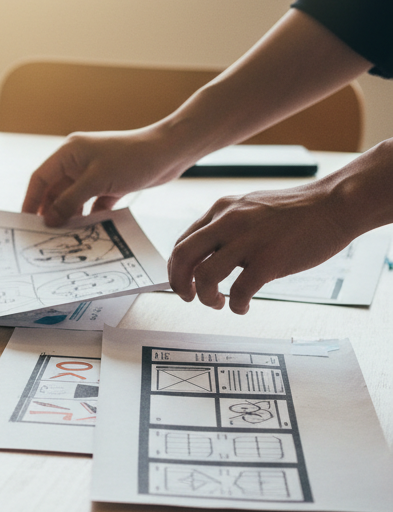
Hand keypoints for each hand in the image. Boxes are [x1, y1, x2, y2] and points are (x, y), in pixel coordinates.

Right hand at [23, 124, 200, 224]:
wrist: (170, 152)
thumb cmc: (132, 159)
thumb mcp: (96, 181)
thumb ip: (69, 201)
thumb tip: (48, 220)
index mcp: (69, 153)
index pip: (40, 178)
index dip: (31, 200)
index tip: (25, 223)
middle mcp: (78, 161)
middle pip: (55, 191)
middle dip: (51, 212)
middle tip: (45, 236)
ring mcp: (93, 173)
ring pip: (74, 199)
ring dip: (71, 216)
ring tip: (66, 237)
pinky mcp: (109, 183)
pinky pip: (92, 203)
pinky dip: (90, 216)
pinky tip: (89, 231)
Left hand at [169, 141, 392, 312]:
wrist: (334, 205)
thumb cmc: (296, 212)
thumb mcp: (249, 207)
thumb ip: (226, 226)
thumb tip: (208, 255)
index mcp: (221, 210)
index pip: (182, 242)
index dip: (177, 268)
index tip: (184, 282)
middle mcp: (228, 222)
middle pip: (182, 257)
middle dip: (178, 284)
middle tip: (188, 297)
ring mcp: (247, 241)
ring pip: (204, 277)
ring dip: (205, 297)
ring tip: (218, 303)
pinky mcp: (268, 260)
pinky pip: (239, 291)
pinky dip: (236, 305)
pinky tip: (242, 307)